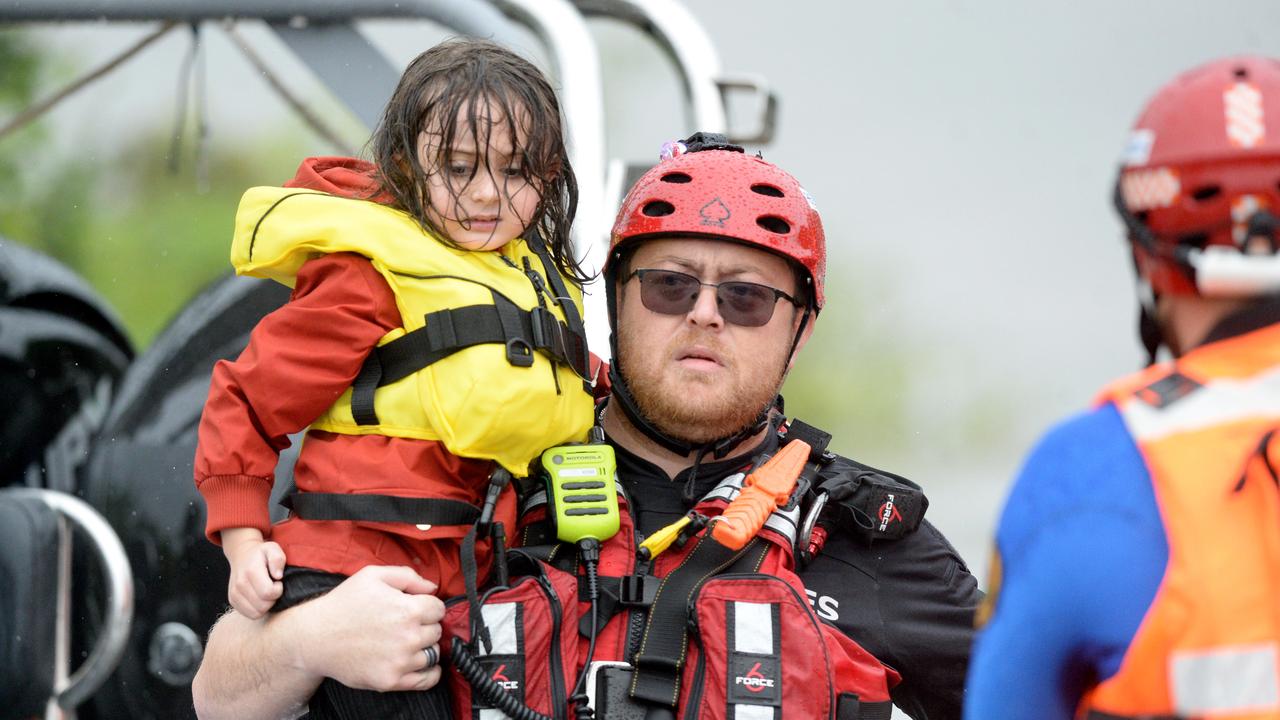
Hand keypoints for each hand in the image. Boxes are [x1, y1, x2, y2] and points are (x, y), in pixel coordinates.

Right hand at [222, 527, 285, 618]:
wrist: (241, 555)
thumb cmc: (261, 554)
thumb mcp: (272, 548)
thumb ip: (278, 559)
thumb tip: (278, 576)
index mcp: (251, 571)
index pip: (268, 593)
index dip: (278, 590)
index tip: (278, 582)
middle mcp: (240, 584)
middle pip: (263, 606)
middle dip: (273, 599)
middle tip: (272, 587)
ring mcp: (234, 594)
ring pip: (257, 613)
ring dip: (266, 605)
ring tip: (266, 592)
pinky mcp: (233, 601)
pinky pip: (250, 615)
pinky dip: (258, 609)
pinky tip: (260, 597)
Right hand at [292, 565, 444, 692]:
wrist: (315, 637)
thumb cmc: (343, 604)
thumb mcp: (373, 575)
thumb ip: (408, 576)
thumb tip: (432, 588)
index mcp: (407, 609)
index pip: (439, 609)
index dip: (428, 606)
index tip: (416, 609)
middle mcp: (408, 636)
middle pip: (437, 631)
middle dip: (426, 626)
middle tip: (406, 625)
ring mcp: (400, 661)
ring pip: (433, 654)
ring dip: (425, 647)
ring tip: (407, 642)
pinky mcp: (391, 680)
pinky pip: (427, 679)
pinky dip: (430, 672)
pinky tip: (420, 663)